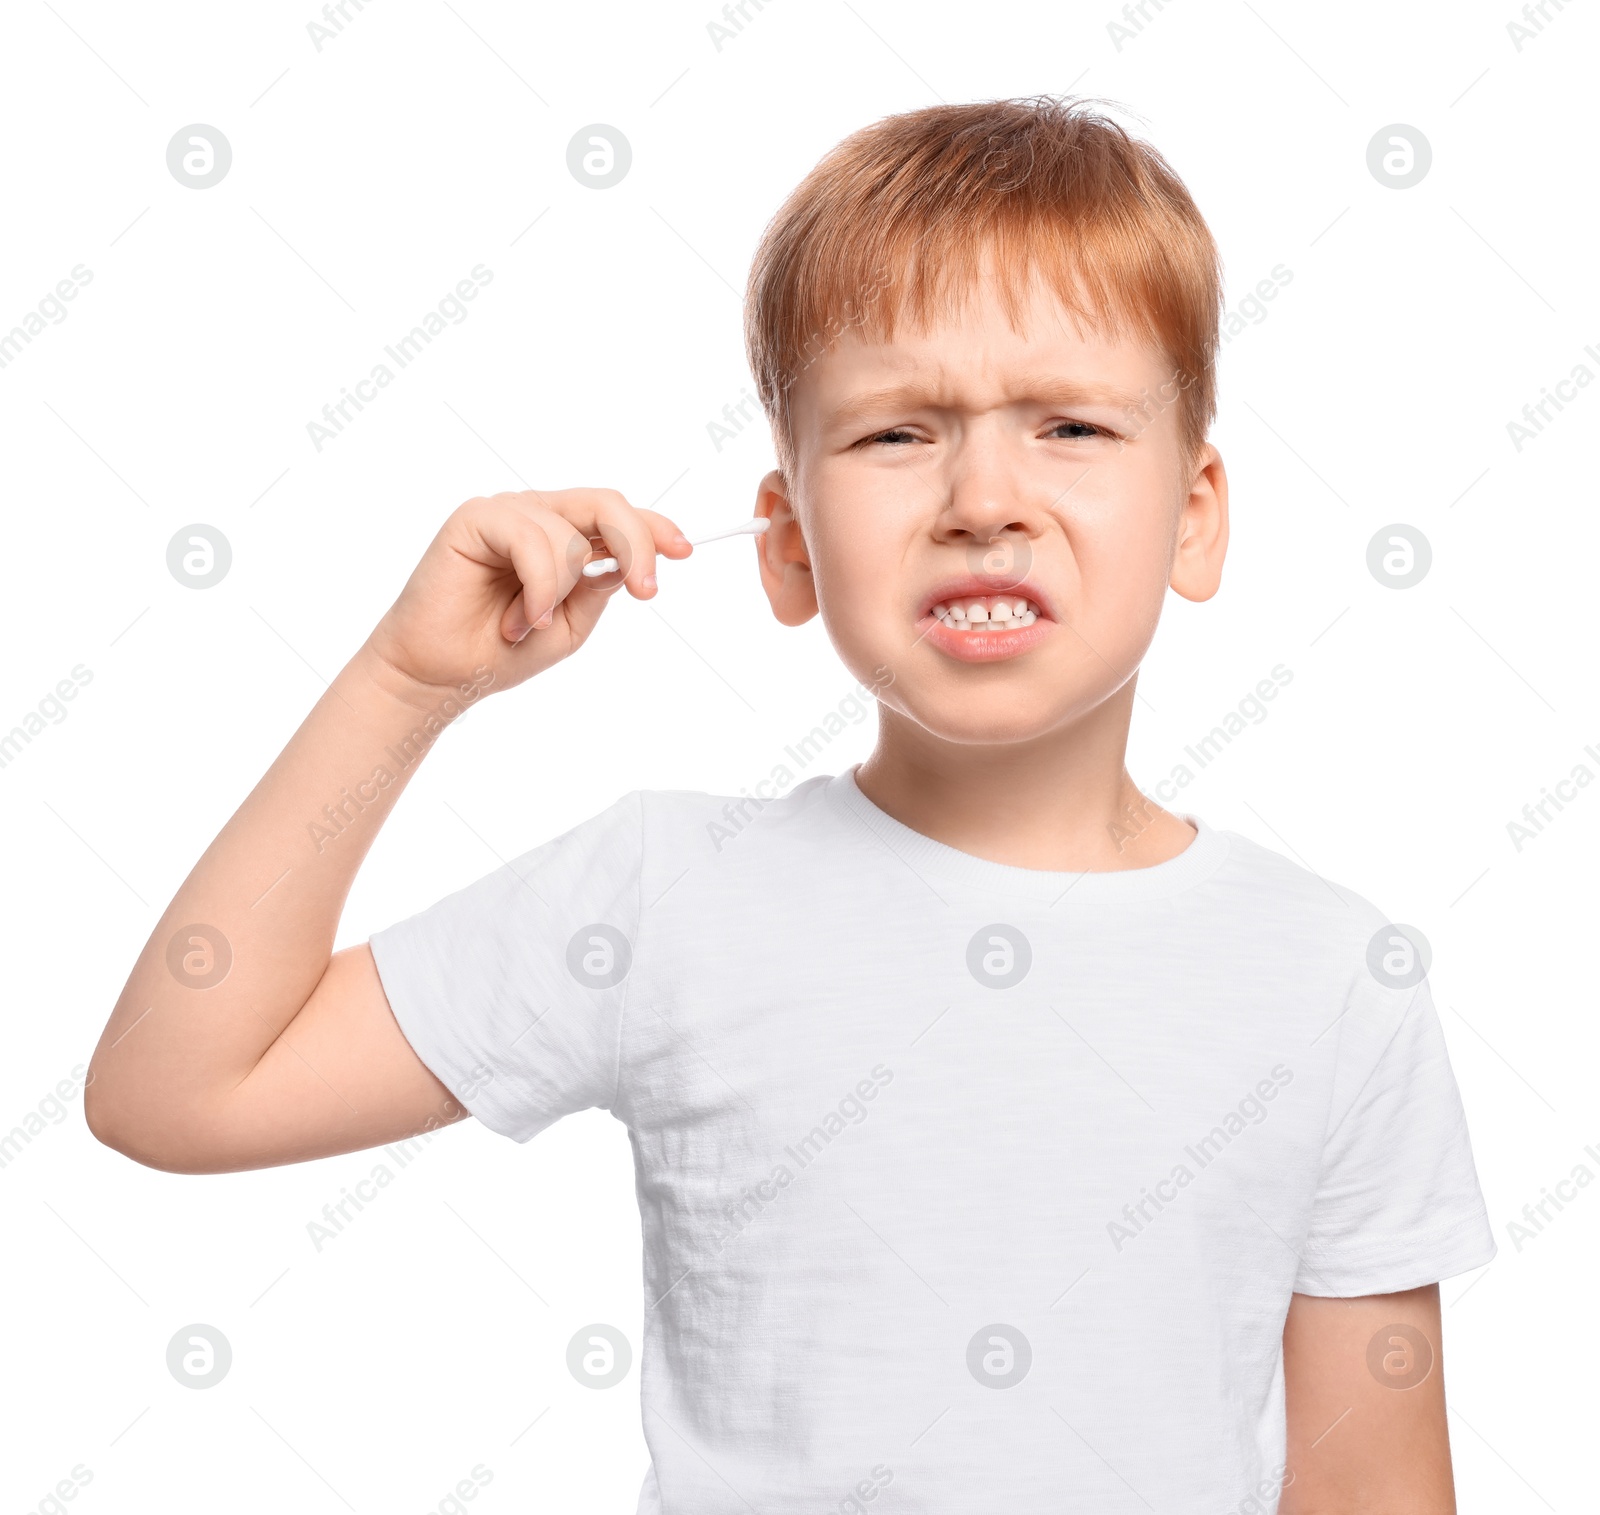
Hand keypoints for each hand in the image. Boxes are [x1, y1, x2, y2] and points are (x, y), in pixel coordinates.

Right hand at [364, 488, 690, 700]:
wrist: (442, 676)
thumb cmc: (501, 652)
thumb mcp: (570, 624)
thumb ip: (598, 588)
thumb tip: (626, 560)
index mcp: (563, 537)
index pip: (617, 517)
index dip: (655, 527)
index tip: (686, 550)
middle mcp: (538, 516)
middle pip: (606, 504)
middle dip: (636, 543)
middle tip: (645, 590)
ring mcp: (507, 513)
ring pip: (569, 534)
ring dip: (558, 593)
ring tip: (530, 625)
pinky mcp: (476, 518)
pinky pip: (532, 539)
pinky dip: (537, 587)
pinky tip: (520, 618)